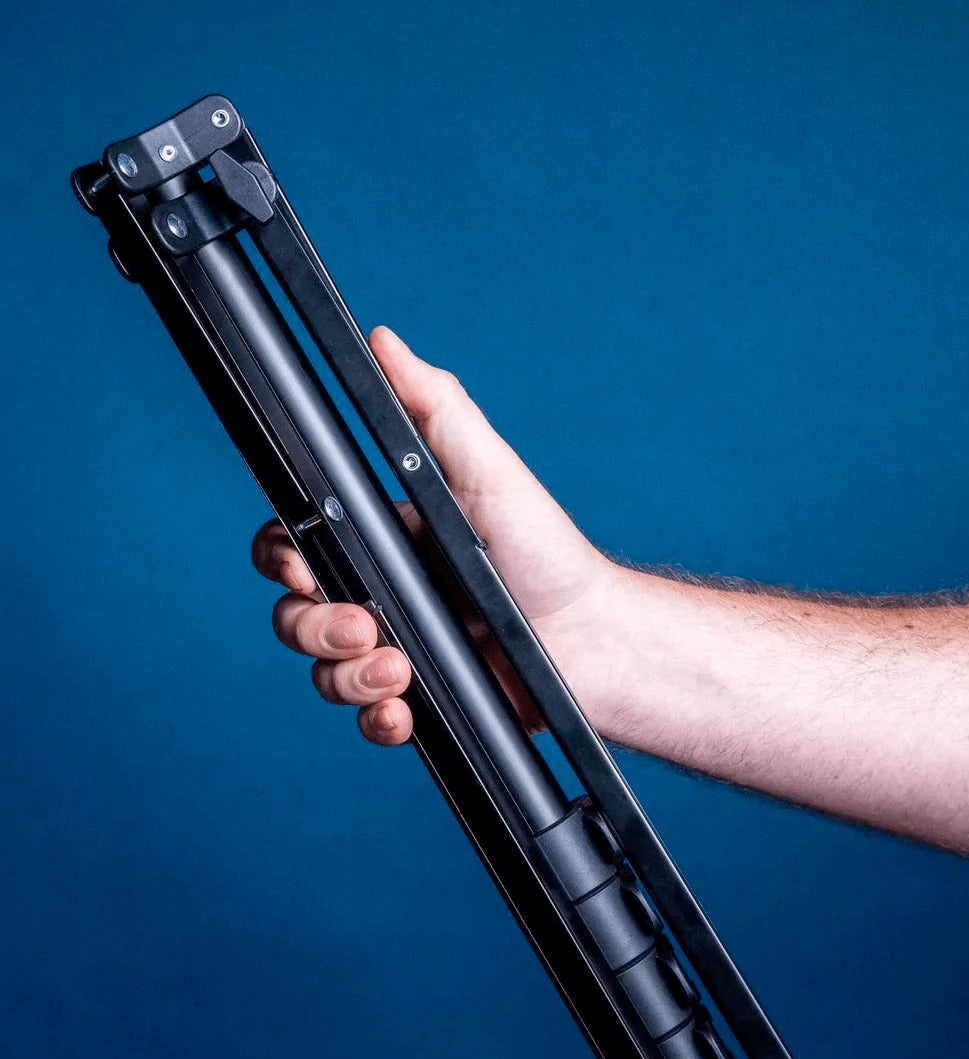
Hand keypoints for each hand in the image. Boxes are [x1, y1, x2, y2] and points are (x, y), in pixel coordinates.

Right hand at [251, 327, 619, 744]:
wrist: (596, 640)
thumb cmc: (547, 553)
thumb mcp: (490, 470)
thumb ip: (435, 408)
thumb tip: (384, 342)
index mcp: (384, 538)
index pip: (298, 542)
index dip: (282, 557)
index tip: (298, 566)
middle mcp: (383, 593)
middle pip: (296, 613)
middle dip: (314, 624)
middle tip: (366, 625)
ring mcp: (398, 648)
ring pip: (324, 669)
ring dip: (346, 673)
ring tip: (399, 670)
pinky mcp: (420, 699)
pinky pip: (367, 716)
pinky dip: (375, 716)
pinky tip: (402, 707)